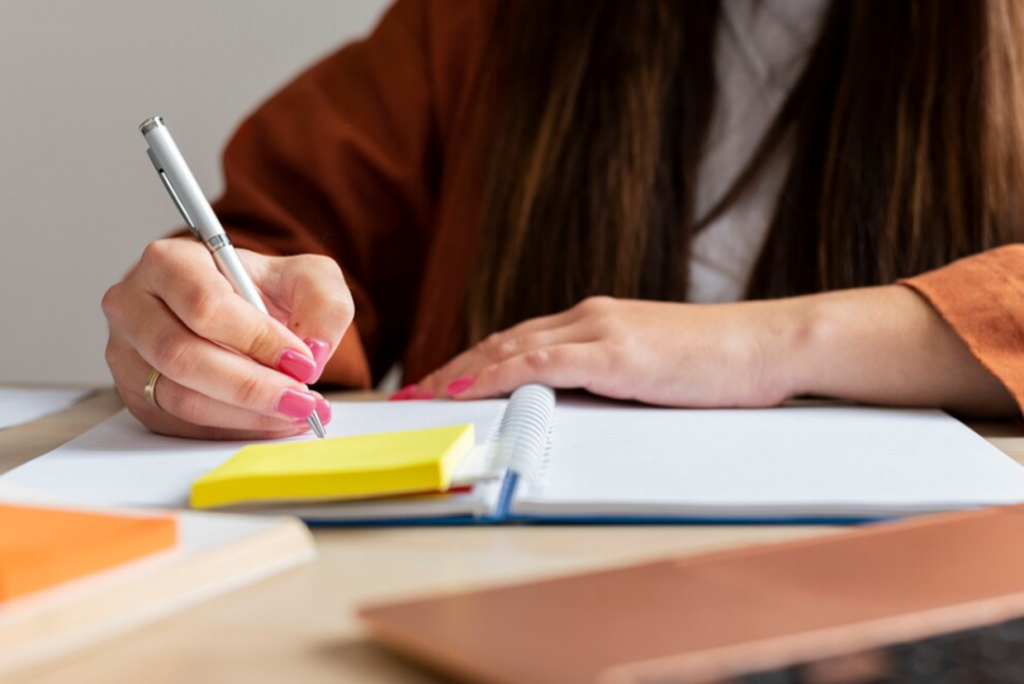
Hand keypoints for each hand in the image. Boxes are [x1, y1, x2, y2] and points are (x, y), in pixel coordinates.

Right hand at [102, 238, 353, 438]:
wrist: (241, 311)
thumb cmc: (264, 289)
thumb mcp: (306, 277)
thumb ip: (323, 304)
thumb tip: (314, 351)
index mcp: (170, 262)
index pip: (205, 306)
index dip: (257, 339)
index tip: (302, 361)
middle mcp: (134, 305)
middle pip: (184, 356)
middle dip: (252, 386)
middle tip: (302, 399)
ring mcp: (127, 354)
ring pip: (181, 398)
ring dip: (246, 414)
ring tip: (296, 413)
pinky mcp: (137, 394)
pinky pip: (181, 425)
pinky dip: (233, 429)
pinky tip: (272, 423)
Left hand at [411, 296, 801, 405]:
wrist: (767, 343)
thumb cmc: (717, 362)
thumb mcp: (650, 368)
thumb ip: (609, 376)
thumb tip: (572, 402)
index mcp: (596, 321)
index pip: (519, 340)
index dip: (474, 361)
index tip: (440, 383)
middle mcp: (588, 317)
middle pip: (502, 342)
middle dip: (453, 368)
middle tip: (412, 393)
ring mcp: (600, 331)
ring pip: (512, 348)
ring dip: (462, 373)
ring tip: (423, 396)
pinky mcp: (615, 353)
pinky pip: (543, 363)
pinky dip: (500, 374)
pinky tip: (470, 388)